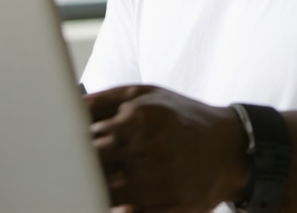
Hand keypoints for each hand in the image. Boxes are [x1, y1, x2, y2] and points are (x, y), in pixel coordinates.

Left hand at [84, 85, 247, 211]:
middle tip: (81, 165)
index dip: (74, 145)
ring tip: (106, 178)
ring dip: (97, 189)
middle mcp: (148, 150)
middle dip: (82, 168)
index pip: (85, 139)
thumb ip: (105, 100)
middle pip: (92, 168)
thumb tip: (68, 106)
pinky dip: (120, 208)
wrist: (228, 146)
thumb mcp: (147, 94)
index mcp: (139, 118)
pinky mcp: (170, 207)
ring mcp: (159, 182)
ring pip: (106, 195)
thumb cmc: (181, 116)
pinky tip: (124, 197)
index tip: (69, 146)